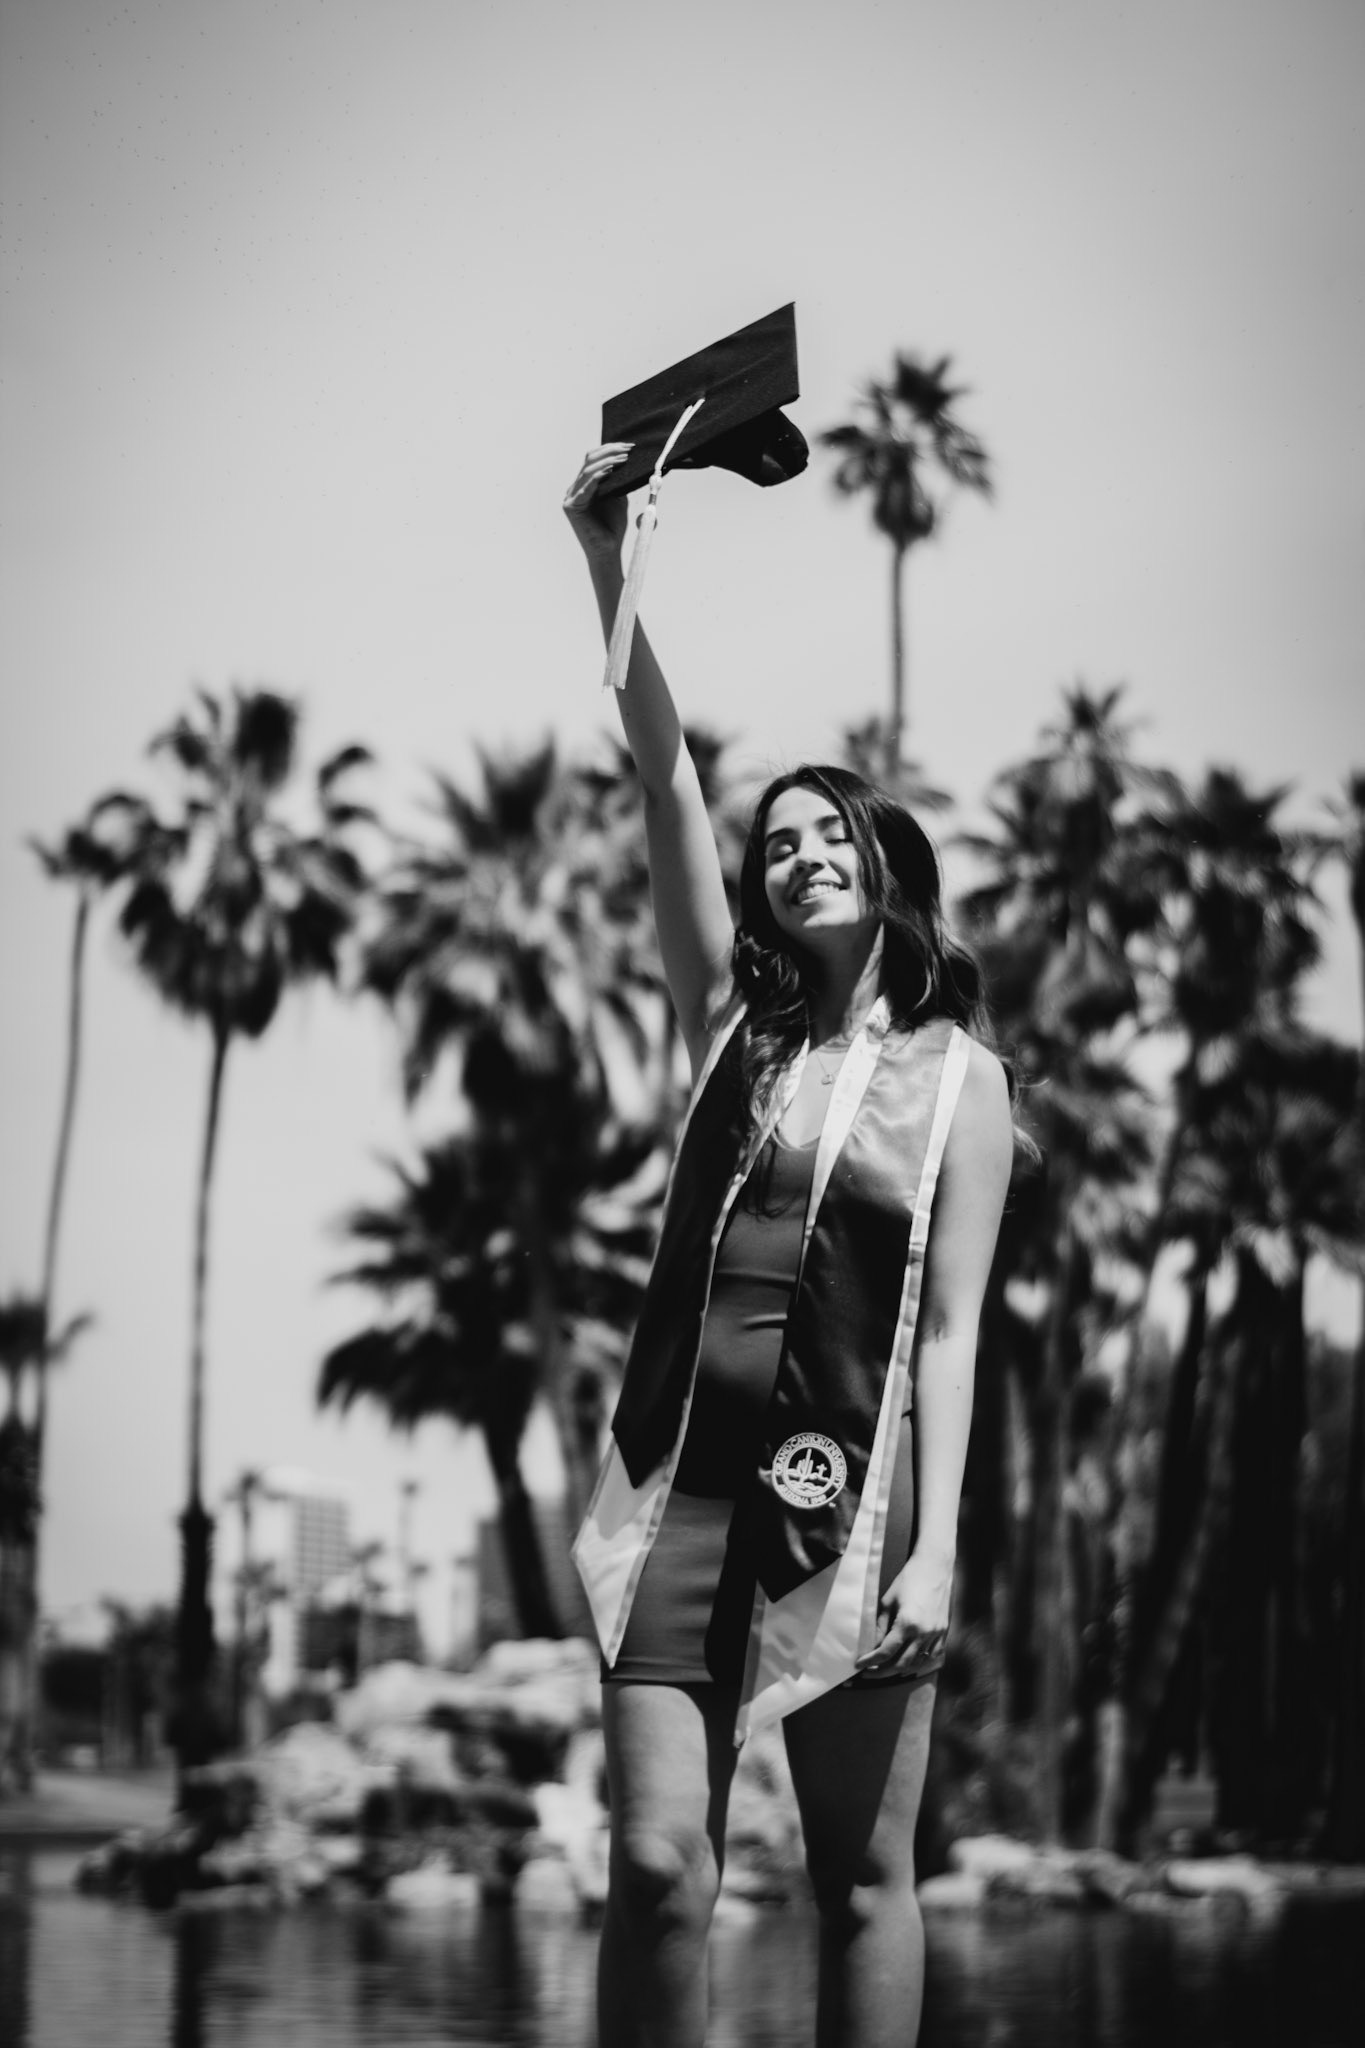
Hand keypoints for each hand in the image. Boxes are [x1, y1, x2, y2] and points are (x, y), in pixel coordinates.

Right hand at [563, 442, 632, 564]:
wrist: (608, 550)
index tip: (630, 447)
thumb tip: (627, 460)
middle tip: (629, 449)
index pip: (594, 459)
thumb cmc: (613, 527)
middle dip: (610, 451)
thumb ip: (618, 480)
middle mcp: (575, 488)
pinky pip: (586, 485)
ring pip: (588, 469)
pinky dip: (599, 475)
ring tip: (625, 458)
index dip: (610, 449)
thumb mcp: (618, 496)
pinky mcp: (571, 506)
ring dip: (608, 461)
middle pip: (590, 460)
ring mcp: (571, 496)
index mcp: (584, 485)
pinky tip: (612, 470)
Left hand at [853, 1547, 953, 1678]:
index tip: (859, 1666)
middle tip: (870, 1671)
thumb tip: (872, 1644)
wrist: (934, 1566)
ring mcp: (936, 1634)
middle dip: (883, 1671)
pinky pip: (933, 1656)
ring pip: (917, 1663)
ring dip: (900, 1668)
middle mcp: (923, 1633)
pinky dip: (919, 1662)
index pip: (886, 1652)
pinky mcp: (944, 1632)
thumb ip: (879, 1625)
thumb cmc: (909, 1579)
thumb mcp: (888, 1600)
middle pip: (901, 1664)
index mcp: (907, 1624)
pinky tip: (909, 1660)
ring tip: (886, 1667)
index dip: (870, 1661)